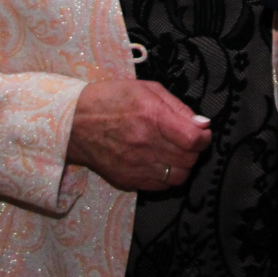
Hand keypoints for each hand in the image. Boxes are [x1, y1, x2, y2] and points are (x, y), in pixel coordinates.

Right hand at [66, 79, 212, 190]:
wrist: (73, 123)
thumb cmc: (111, 99)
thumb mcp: (147, 89)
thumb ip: (178, 108)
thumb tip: (202, 125)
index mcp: (152, 117)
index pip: (194, 139)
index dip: (204, 136)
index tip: (201, 131)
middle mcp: (145, 145)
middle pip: (189, 159)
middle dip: (195, 150)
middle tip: (187, 140)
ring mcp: (135, 166)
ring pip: (178, 177)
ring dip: (183, 165)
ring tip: (174, 152)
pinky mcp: (127, 180)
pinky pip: (160, 187)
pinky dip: (167, 176)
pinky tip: (160, 162)